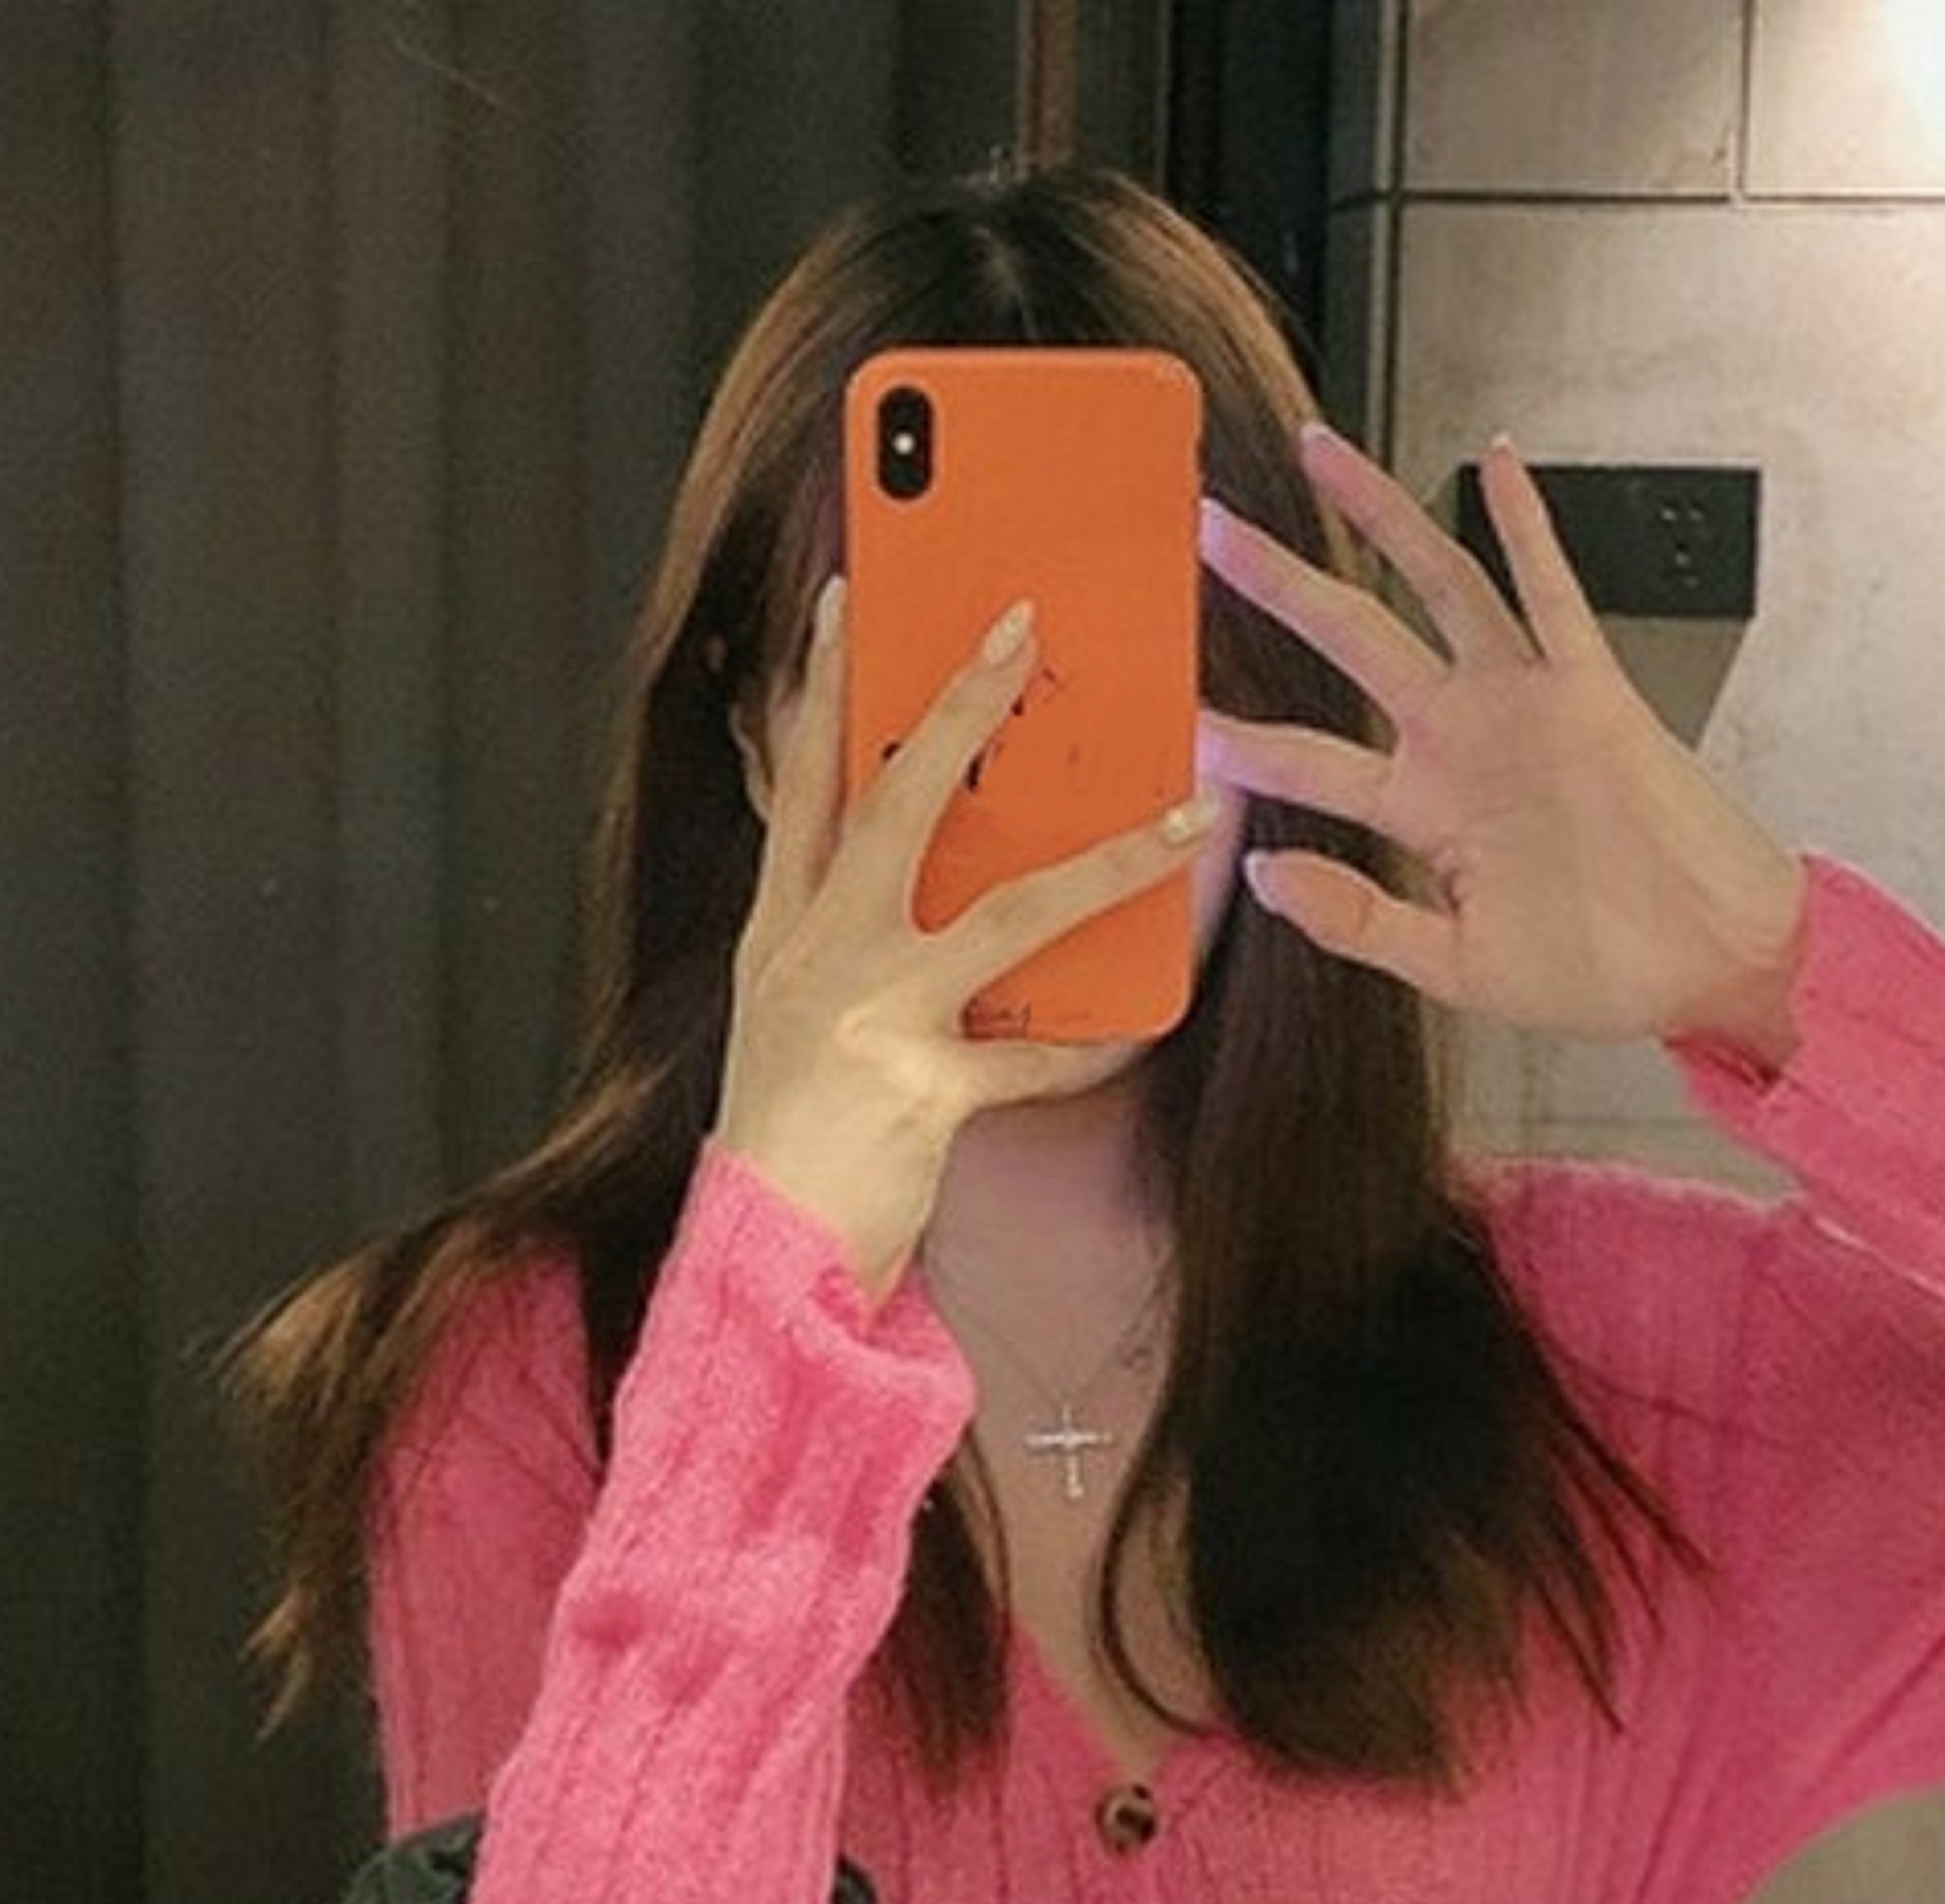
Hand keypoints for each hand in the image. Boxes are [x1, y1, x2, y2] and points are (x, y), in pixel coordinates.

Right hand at [719, 577, 1216, 1299]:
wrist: (762, 1259)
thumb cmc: (786, 1146)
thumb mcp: (787, 1023)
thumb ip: (839, 946)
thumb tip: (906, 890)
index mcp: (781, 935)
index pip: (799, 786)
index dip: (820, 689)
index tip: (849, 603)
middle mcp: (819, 958)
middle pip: (893, 804)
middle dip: (957, 710)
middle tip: (1016, 629)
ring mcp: (871, 1019)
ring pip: (1003, 914)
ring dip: (1105, 864)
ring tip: (1182, 823)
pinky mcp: (923, 1090)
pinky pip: (1037, 1059)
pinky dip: (1095, 1048)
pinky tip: (1147, 1024)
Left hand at [1195, 423, 1809, 1062]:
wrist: (1709, 965)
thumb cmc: (1598, 970)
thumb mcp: (1454, 969)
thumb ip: (1358, 921)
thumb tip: (1262, 873)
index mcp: (1423, 812)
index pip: (1310, 763)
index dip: (1244, 740)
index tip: (1177, 715)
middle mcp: (1461, 742)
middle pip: (1349, 640)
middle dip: (1279, 583)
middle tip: (1208, 530)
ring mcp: (1522, 708)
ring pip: (1437, 587)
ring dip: (1381, 519)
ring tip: (1321, 456)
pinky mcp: (1590, 692)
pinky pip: (1552, 594)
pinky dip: (1527, 527)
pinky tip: (1497, 464)